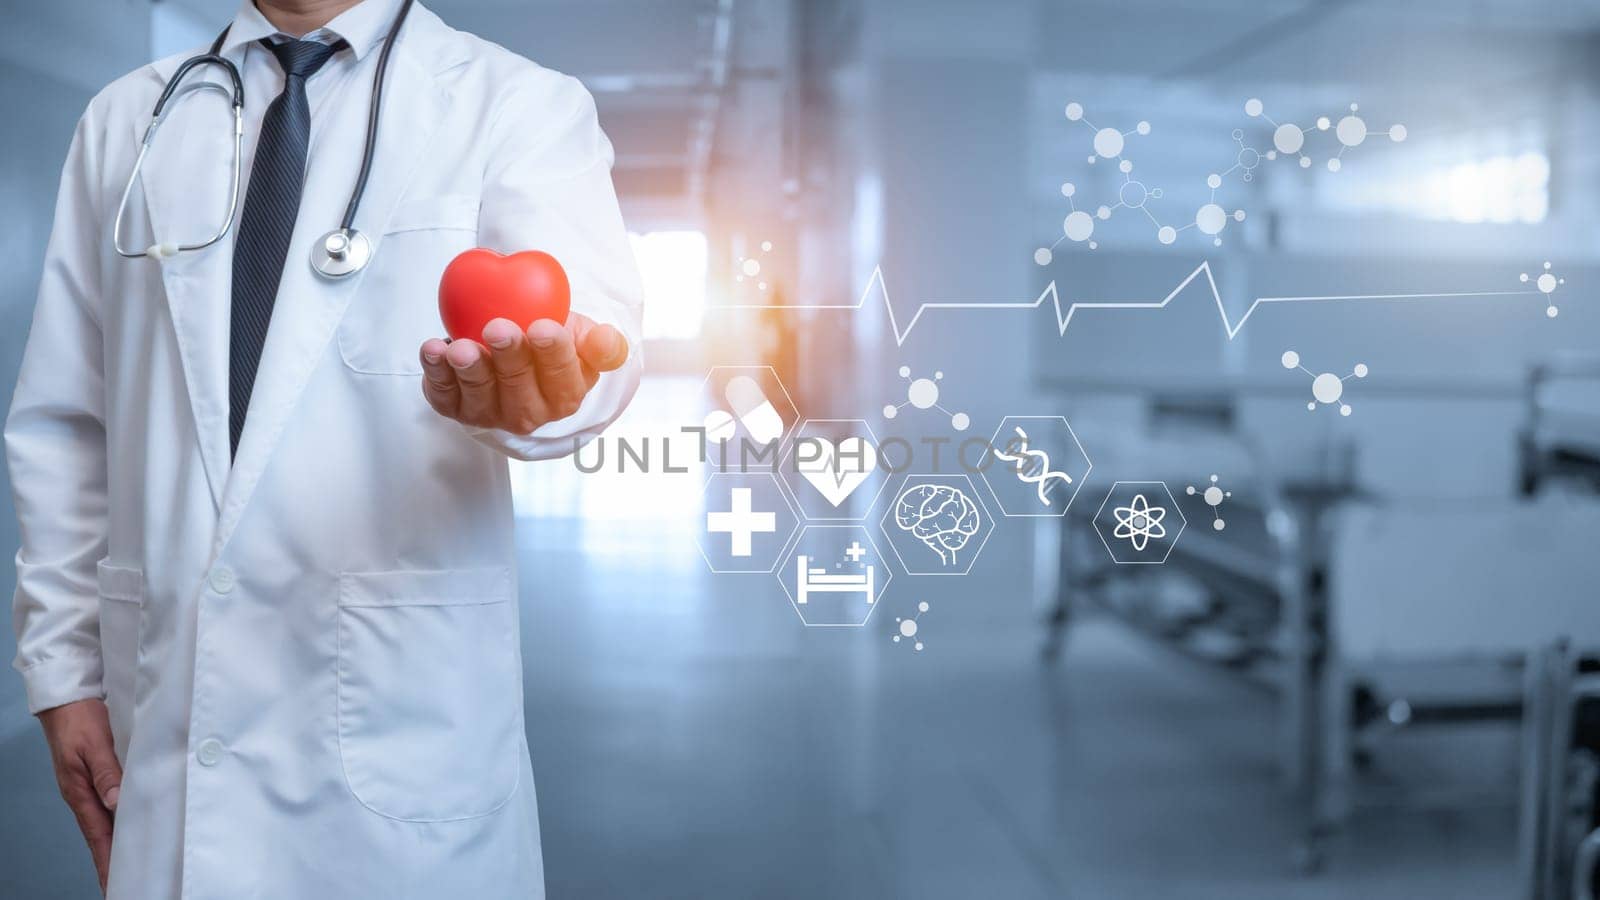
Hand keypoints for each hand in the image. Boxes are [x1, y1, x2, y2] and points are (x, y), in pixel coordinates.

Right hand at [39, 698, 120, 893]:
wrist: (67, 701)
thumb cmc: (79, 720)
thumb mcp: (95, 744)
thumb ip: (107, 772)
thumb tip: (117, 802)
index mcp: (80, 793)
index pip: (98, 837)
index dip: (107, 862)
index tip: (115, 886)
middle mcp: (84, 795)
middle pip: (101, 836)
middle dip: (112, 863)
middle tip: (128, 885)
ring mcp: (88, 788)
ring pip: (106, 823)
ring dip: (117, 844)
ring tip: (131, 866)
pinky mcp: (96, 778)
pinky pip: (109, 806)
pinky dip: (119, 821)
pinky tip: (130, 827)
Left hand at [419, 314, 628, 434]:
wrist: (514, 353)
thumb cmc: (551, 344)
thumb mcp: (581, 339)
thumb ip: (600, 342)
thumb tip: (607, 340)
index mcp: (565, 396)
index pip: (563, 379)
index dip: (555, 355)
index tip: (544, 327)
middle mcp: (529, 414)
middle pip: (520, 391)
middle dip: (510, 359)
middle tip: (499, 328)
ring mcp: (491, 414)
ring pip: (481, 396)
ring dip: (470, 371)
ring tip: (461, 347)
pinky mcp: (457, 408)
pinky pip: (444, 395)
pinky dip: (435, 374)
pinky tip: (432, 349)